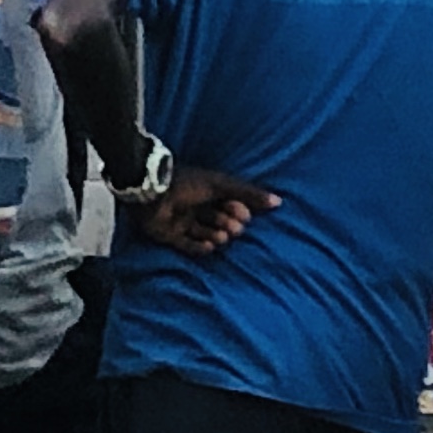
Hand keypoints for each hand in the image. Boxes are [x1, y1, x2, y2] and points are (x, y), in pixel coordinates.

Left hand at [136, 166, 278, 258]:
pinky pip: (188, 246)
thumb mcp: (222, 186)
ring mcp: (181, 220)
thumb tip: (278, 202)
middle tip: (235, 228)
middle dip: (229, 224)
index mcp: (205, 190)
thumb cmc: (188, 184)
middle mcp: (194, 205)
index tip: (245, 215)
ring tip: (222, 235)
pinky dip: (201, 248)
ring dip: (217, 236)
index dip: (237, 211)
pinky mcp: (169, 235)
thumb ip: (248, 193)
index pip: (227, 203)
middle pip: (218, 219)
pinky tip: (210, 245)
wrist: (154, 192)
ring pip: (205, 233)